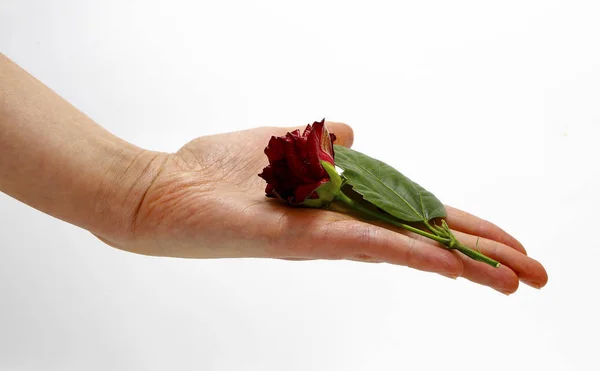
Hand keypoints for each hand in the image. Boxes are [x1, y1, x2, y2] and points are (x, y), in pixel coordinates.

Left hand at [103, 122, 547, 294]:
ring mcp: (325, 236)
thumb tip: (356, 134)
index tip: (502, 240)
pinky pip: (368, 245)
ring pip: (407, 248)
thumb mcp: (280, 139)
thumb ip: (322, 141)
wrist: (161, 192)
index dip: (459, 225)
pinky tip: (458, 266)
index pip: (412, 212)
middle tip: (534, 274)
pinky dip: (415, 253)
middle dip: (480, 253)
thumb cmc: (215, 170)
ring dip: (465, 262)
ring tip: (515, 278)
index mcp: (339, 201)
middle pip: (422, 236)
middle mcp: (340, 224)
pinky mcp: (303, 239)